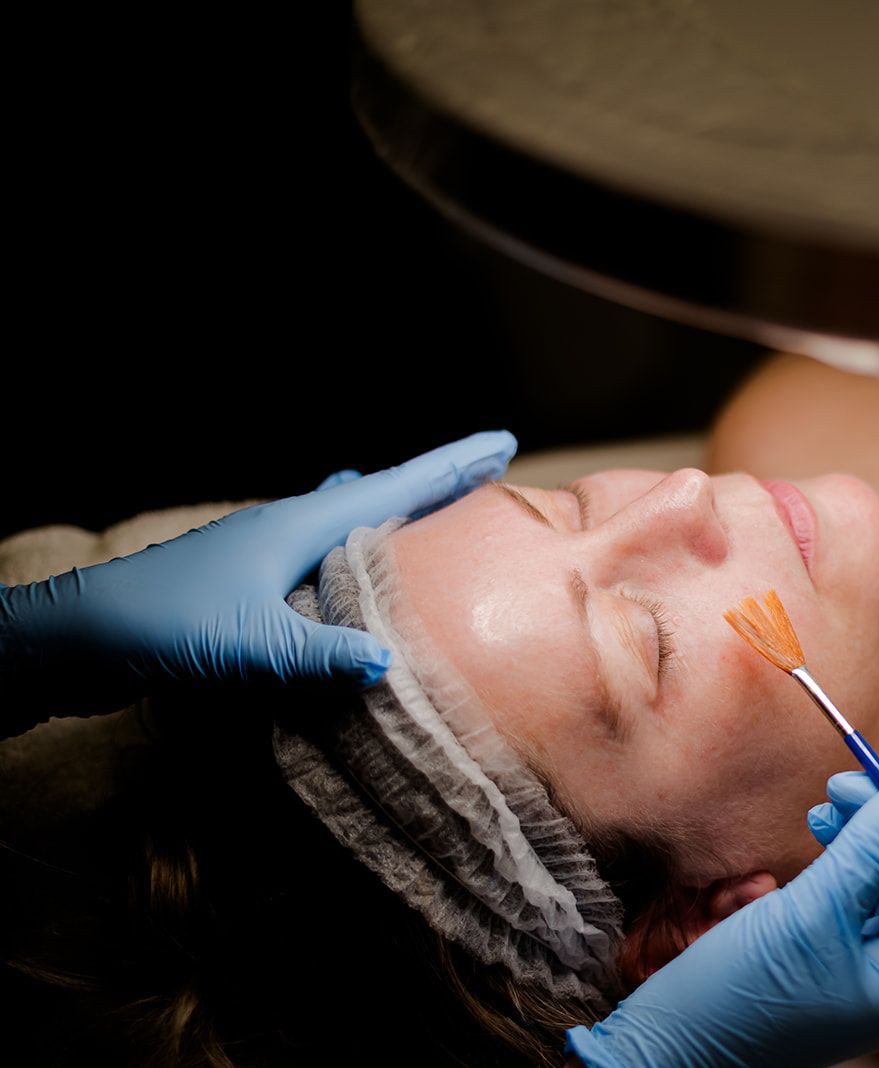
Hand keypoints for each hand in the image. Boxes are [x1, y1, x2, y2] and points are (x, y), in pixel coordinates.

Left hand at [0, 430, 515, 711]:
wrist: (73, 638)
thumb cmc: (161, 626)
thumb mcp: (250, 645)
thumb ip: (320, 654)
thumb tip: (387, 662)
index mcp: (296, 526)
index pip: (392, 487)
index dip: (450, 467)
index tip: (503, 443)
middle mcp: (284, 529)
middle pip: (375, 495)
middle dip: (430, 486)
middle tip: (481, 478)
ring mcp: (261, 554)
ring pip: (344, 524)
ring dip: (390, 517)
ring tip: (426, 517)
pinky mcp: (244, 586)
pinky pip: (319, 559)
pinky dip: (352, 556)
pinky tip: (348, 581)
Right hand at [567, 762, 878, 1067]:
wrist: (674, 1048)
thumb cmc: (742, 998)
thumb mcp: (812, 913)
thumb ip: (874, 848)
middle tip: (851, 780)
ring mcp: (878, 959)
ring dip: (875, 824)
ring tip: (831, 796)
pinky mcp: (843, 947)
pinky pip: (868, 884)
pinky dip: (852, 847)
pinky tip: (822, 825)